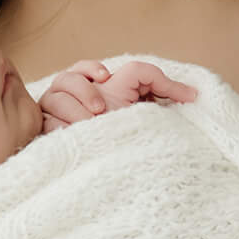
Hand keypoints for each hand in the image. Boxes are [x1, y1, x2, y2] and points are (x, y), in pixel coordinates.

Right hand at [36, 58, 198, 129]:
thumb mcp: (146, 112)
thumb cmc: (124, 137)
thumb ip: (164, 93)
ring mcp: (55, 114)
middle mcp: (69, 98)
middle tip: (100, 109)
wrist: (102, 170)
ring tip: (89, 124)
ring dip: (72, 109)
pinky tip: (71, 135)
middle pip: (65, 78)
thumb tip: (194, 94)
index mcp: (91, 89)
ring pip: (53, 98)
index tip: (105, 76)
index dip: (90, 68)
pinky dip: (57, 127)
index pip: (82, 69)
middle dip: (83, 89)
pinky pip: (44, 123)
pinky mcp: (46, 132)